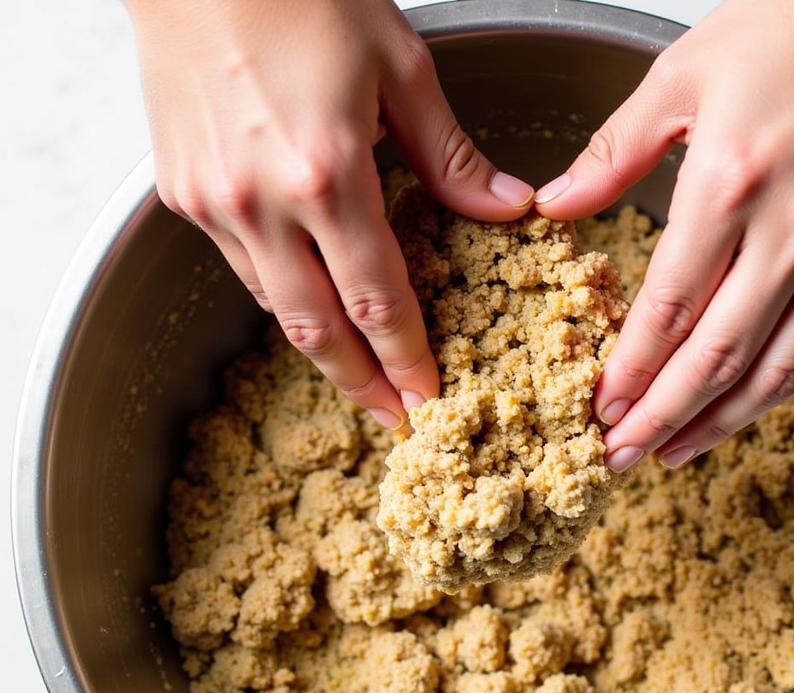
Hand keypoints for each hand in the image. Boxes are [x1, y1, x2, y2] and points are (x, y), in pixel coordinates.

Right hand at [127, 0, 533, 428]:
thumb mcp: (398, 65)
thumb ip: (451, 155)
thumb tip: (506, 208)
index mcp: (327, 174)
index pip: (379, 301)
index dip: (407, 360)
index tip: (429, 399)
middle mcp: (262, 203)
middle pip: (319, 331)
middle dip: (362, 386)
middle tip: (395, 421)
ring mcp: (214, 203)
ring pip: (276, 308)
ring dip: (322, 351)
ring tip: (359, 377)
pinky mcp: (181, 194)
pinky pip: (242, 268)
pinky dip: (283, 298)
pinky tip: (312, 307)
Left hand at [536, 0, 793, 469]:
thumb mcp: (679, 77)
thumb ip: (610, 153)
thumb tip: (554, 206)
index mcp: (732, 183)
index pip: (667, 312)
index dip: (630, 374)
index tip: (602, 411)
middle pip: (717, 359)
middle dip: (662, 419)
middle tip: (623, 459)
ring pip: (783, 369)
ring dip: (724, 422)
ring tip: (679, 452)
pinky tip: (754, 402)